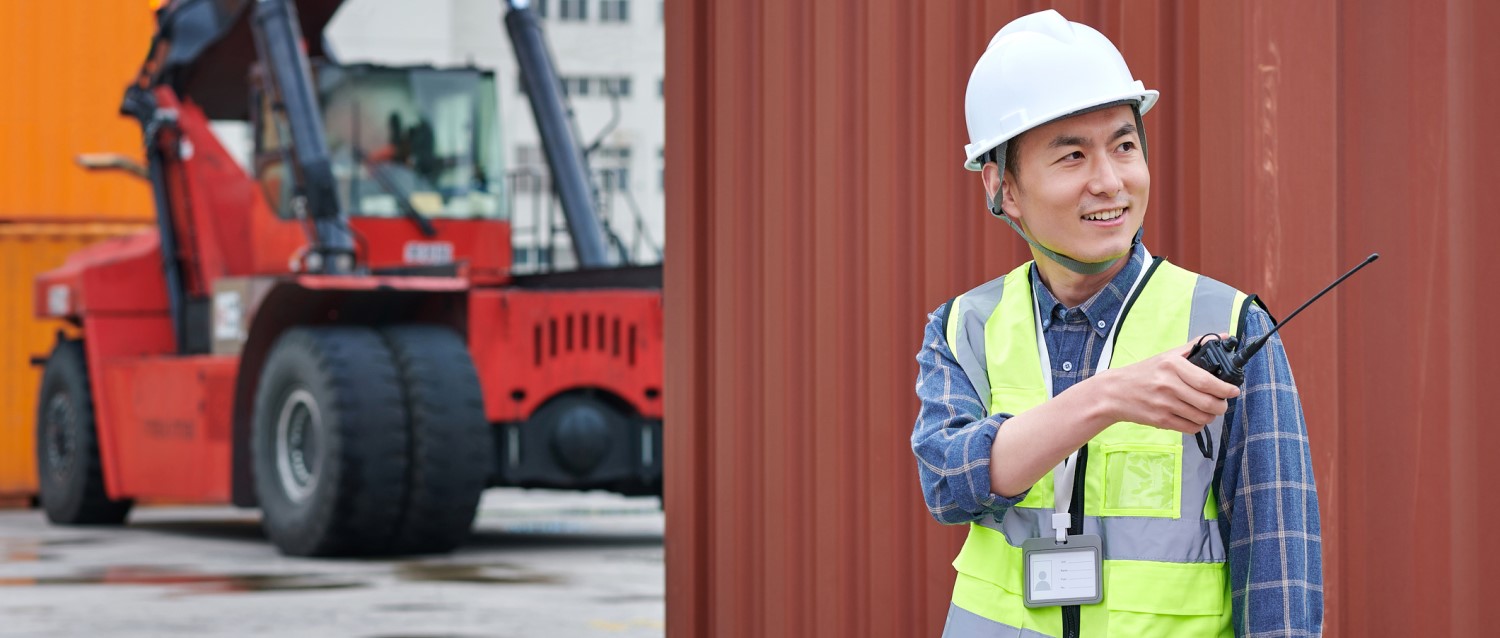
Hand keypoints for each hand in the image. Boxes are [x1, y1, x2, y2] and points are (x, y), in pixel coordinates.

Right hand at [1086, 336, 1241, 433]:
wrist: (1114, 393)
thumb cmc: (1143, 373)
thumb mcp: (1166, 356)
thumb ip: (1195, 346)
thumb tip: (1224, 337)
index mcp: (1172, 366)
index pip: (1207, 381)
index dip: (1225, 389)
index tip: (1233, 390)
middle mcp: (1168, 385)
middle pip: (1208, 402)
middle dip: (1221, 405)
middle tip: (1222, 403)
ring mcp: (1164, 405)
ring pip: (1202, 417)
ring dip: (1210, 416)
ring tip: (1207, 410)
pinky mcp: (1161, 421)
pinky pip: (1190, 428)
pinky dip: (1197, 424)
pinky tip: (1193, 417)